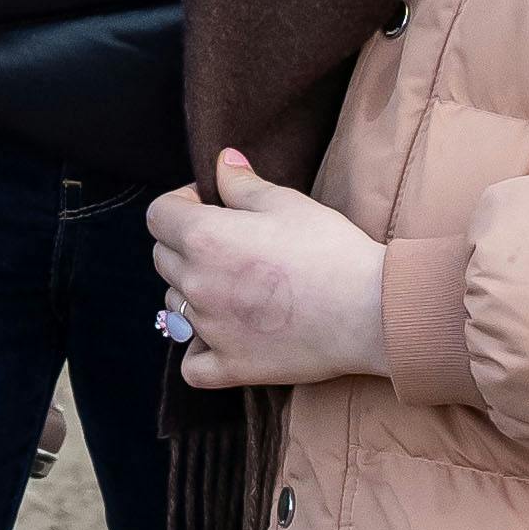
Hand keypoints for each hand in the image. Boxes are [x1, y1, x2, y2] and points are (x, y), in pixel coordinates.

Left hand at [146, 151, 389, 392]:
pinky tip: (220, 337)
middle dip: (185, 244)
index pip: (159, 215)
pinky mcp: (230, 366)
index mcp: (205, 238)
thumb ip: (243, 184)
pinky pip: (191, 365)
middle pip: (163, 258)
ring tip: (234, 287)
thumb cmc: (331, 250)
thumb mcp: (288, 203)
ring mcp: (210, 330)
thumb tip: (221, 162)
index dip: (180, 203)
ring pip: (174, 306)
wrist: (369, 310)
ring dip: (192, 293)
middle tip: (229, 243)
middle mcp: (197, 284)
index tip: (208, 203)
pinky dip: (198, 351)